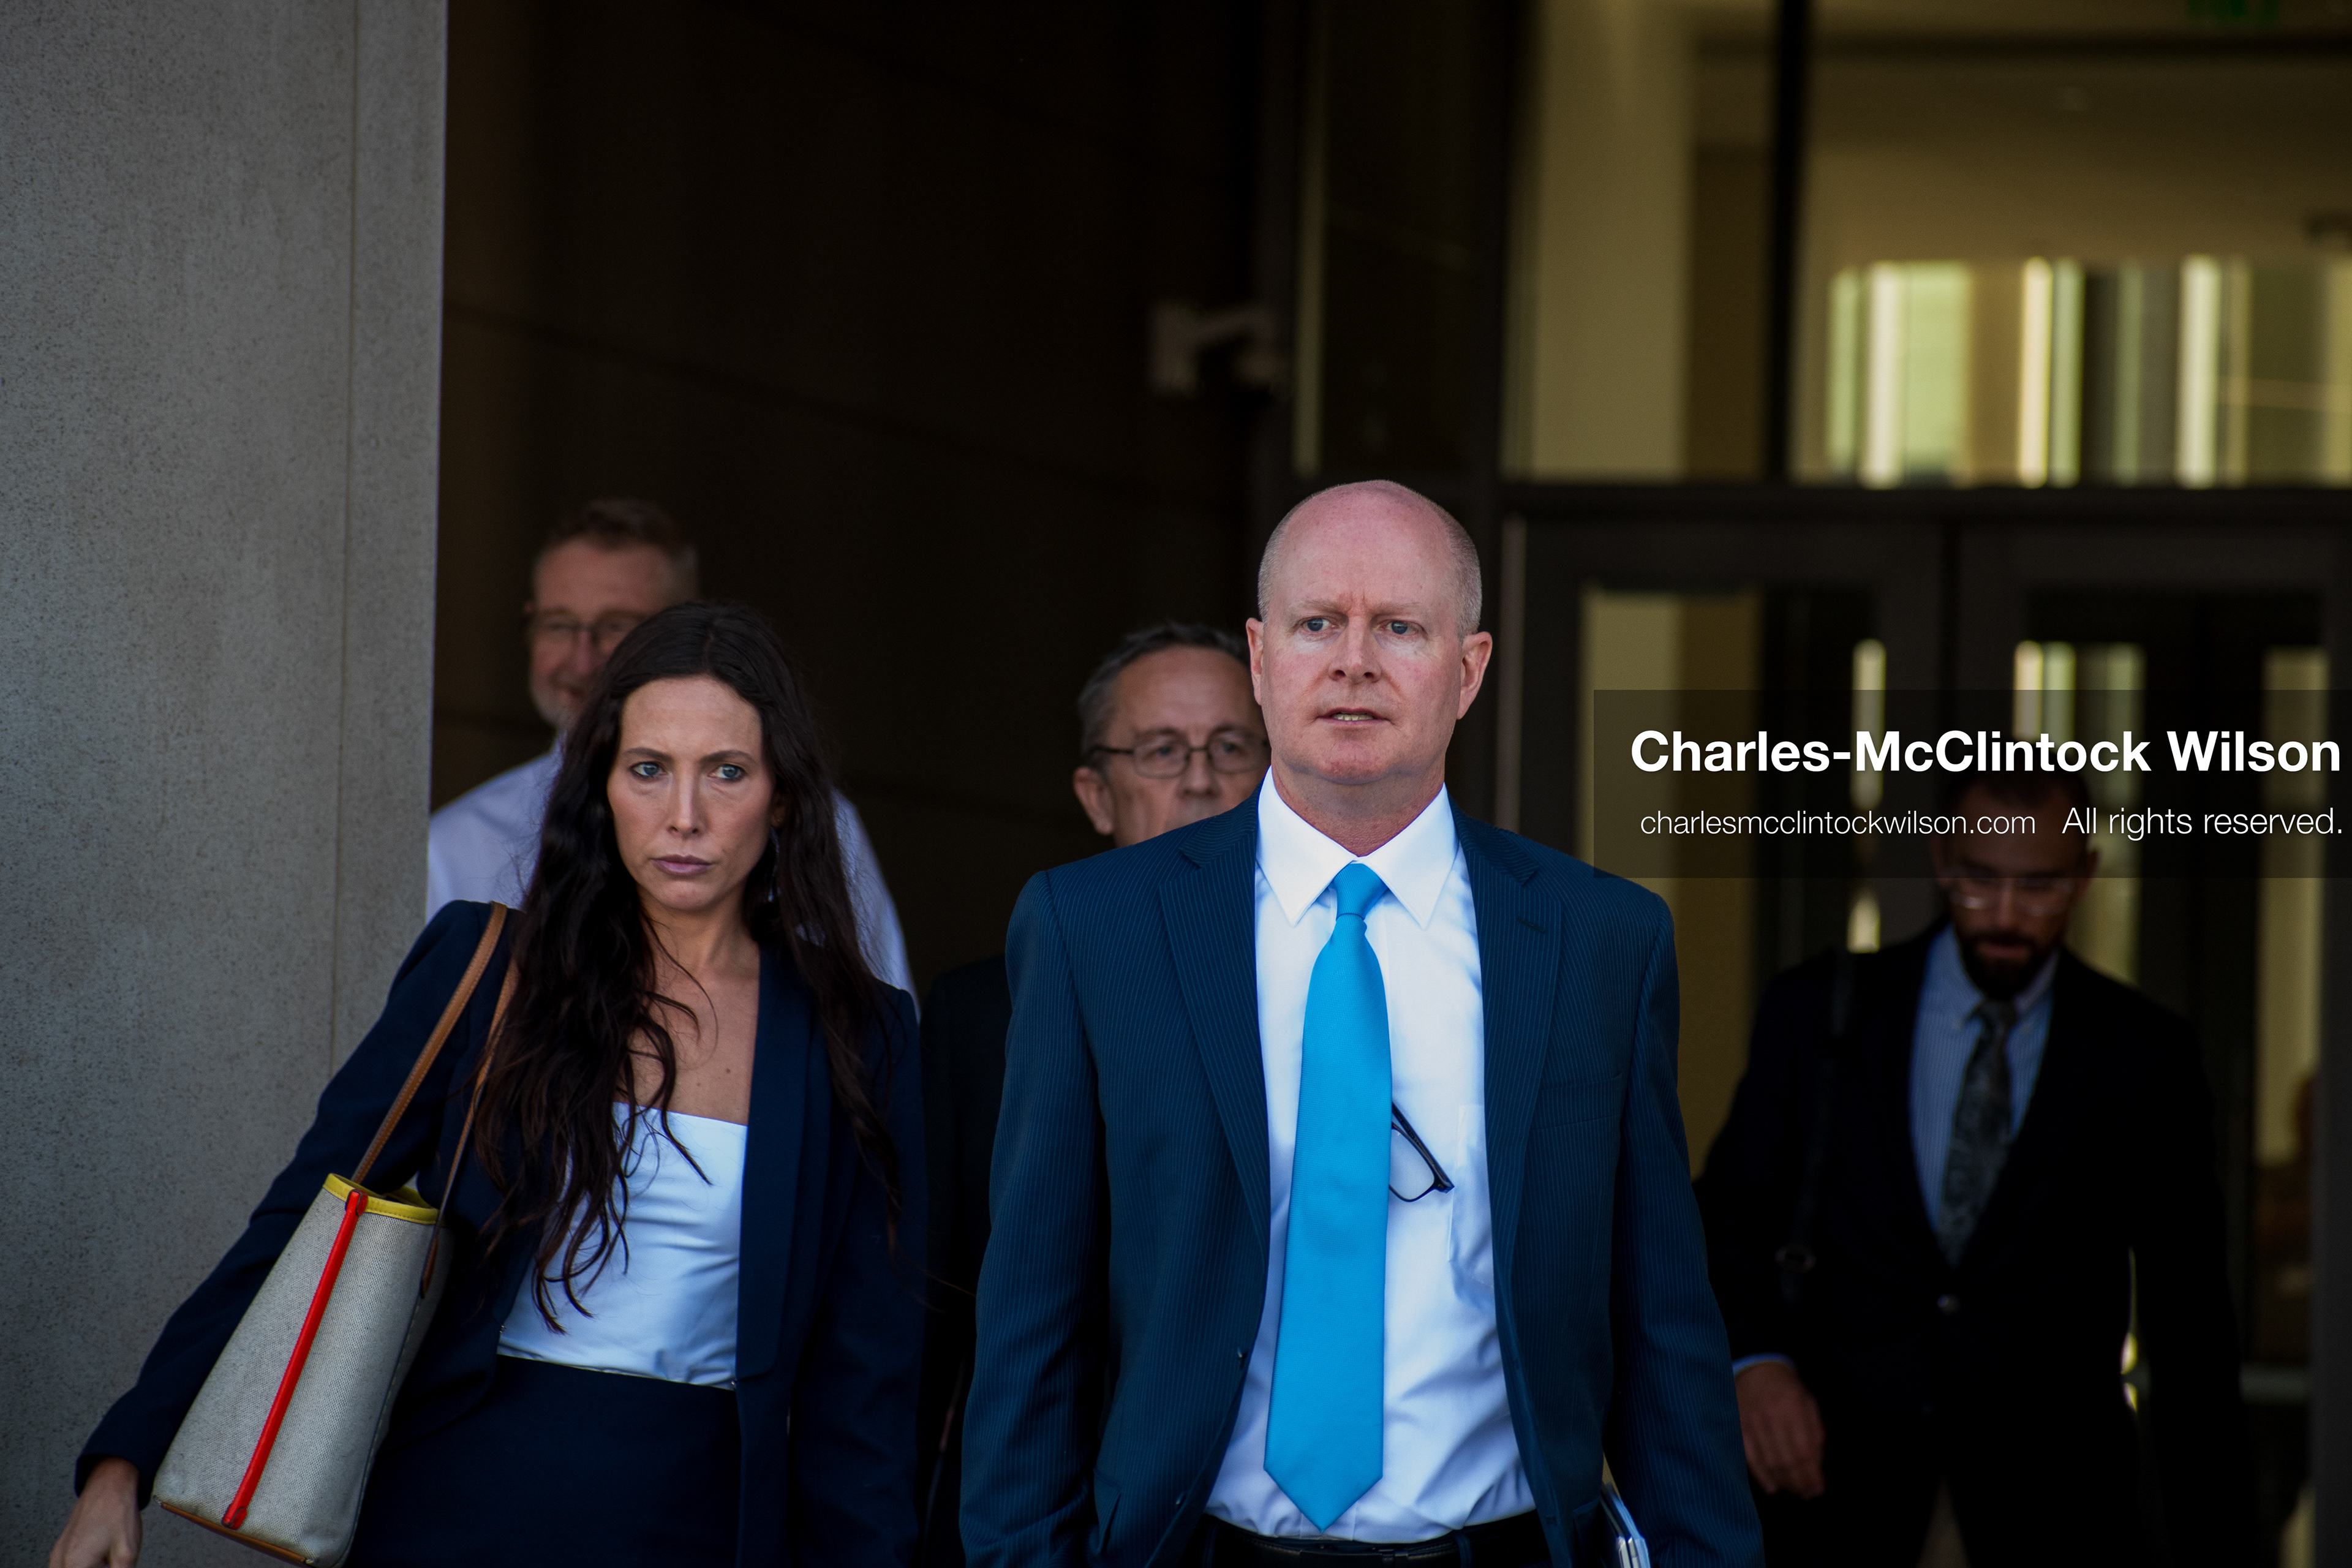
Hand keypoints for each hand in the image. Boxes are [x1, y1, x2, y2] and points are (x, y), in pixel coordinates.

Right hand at [49, 1457, 140, 1567]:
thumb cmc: (116, 1511)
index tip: (110, 1564)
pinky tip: (100, 1557)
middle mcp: (60, 1559)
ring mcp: (58, 1552)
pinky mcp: (62, 1546)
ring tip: (106, 1558)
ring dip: (88, 1567)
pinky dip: (83, 1564)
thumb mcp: (126, 1552)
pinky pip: (68, 1564)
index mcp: (74, 1564)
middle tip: (109, 1561)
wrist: (110, 1484)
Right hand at [1735, 1360, 1825, 1498]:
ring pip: (1769, 1461)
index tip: (1818, 1489)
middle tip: (1807, 1495)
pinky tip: (1772, 1487)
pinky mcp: (1738, 1426)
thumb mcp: (1808, 1403)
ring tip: (1794, 1492)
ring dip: (1784, 1482)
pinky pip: (1749, 1456)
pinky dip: (1761, 1474)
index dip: (1812, 1474)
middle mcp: (1772, 1416)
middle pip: (1787, 1460)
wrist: (1754, 1368)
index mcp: (1794, 1408)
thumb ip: (1814, 1431)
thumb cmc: (1786, 1388)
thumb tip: (1817, 1464)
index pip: (1804, 1451)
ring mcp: (1752, 1422)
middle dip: (1799, 1482)